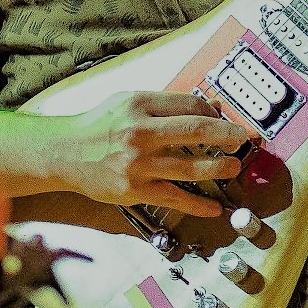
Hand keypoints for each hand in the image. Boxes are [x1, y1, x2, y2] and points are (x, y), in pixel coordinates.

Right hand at [57, 90, 247, 216]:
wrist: (64, 153)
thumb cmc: (99, 124)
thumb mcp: (131, 101)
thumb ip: (169, 103)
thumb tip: (210, 106)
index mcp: (141, 105)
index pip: (190, 106)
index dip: (214, 113)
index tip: (226, 120)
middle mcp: (140, 133)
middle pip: (196, 131)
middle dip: (227, 136)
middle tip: (243, 140)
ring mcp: (138, 165)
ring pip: (190, 167)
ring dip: (219, 168)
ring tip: (234, 167)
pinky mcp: (134, 190)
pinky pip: (173, 198)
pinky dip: (197, 204)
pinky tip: (214, 207)